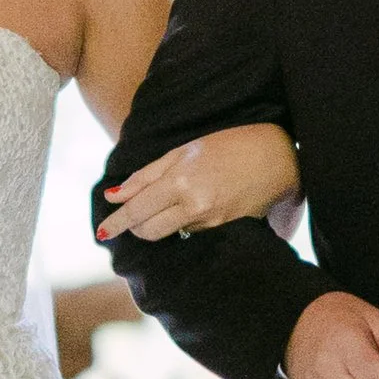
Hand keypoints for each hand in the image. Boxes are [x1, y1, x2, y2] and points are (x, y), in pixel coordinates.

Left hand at [100, 122, 301, 242]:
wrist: (276, 156)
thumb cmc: (228, 145)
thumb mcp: (182, 152)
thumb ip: (145, 176)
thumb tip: (114, 196)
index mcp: (179, 181)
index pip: (137, 211)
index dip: (117, 223)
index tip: (102, 232)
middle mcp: (193, 205)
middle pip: (149, 232)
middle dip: (137, 227)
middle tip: (139, 214)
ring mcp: (210, 221)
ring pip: (171, 233)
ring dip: (164, 222)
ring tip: (181, 199)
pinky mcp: (225, 230)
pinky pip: (193, 233)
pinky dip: (187, 223)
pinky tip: (199, 205)